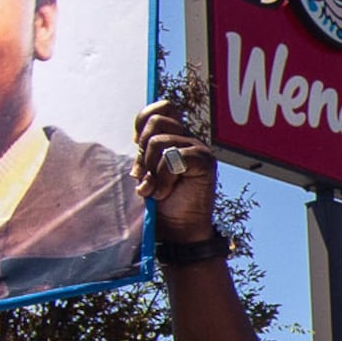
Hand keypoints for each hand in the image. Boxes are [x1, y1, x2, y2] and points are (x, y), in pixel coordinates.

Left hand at [136, 89, 220, 247]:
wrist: (177, 230)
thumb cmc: (161, 203)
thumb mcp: (145, 173)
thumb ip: (143, 152)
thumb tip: (137, 138)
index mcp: (174, 137)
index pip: (158, 110)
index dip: (141, 126)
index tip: (137, 151)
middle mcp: (187, 138)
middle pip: (156, 122)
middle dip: (142, 152)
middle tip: (145, 177)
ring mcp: (198, 148)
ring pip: (160, 142)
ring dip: (152, 170)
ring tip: (156, 189)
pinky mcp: (204, 162)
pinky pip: (173, 158)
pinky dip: (163, 179)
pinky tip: (166, 192)